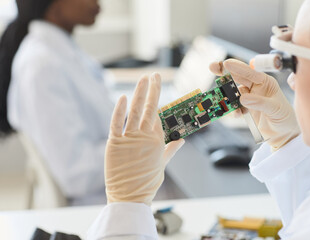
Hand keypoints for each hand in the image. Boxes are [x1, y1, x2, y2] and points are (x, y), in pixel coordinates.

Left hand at [105, 73, 184, 205]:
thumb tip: (182, 140)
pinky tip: (122, 97)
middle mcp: (145, 137)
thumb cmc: (147, 183)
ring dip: (139, 93)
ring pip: (135, 111)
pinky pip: (116, 123)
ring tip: (143, 79)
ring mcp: (129, 139)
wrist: (129, 197)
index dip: (160, 97)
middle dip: (153, 89)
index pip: (160, 114)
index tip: (159, 84)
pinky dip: (119, 110)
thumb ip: (171, 149)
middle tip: (154, 75)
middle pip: (150, 108)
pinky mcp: (114, 143)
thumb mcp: (162, 165)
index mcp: (158, 141)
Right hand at [209, 59, 299, 150]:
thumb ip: (260, 103)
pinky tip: (237, 114)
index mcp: (265, 82)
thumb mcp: (276, 109)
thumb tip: (244, 98)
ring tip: (221, 97)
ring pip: (233, 92)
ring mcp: (248, 98)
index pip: (250, 72)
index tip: (226, 63)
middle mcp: (255, 88)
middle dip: (225, 73)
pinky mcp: (244, 108)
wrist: (282, 134)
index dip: (238, 67)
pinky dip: (232, 110)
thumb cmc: (284, 117)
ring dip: (227, 94)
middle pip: (238, 77)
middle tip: (213, 67)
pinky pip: (234, 106)